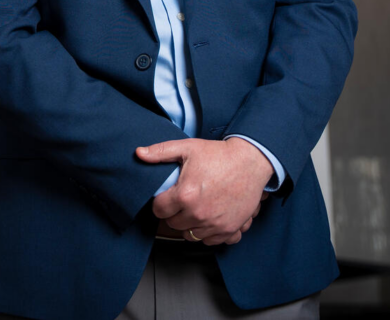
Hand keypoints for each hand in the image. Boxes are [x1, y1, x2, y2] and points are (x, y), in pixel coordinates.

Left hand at [138, 138, 272, 245]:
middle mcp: (198, 213)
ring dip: (189, 224)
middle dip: (174, 213)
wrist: (250, 162)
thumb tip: (139, 153)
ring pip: (190, 235)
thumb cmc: (219, 155)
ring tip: (195, 208)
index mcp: (185, 195)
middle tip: (182, 200)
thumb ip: (160, 152)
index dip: (161, 202)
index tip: (167, 197)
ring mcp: (214, 224)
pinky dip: (207, 233)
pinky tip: (209, 218)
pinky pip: (209, 241)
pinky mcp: (228, 229)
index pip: (159, 210)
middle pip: (173, 224)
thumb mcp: (187, 148)